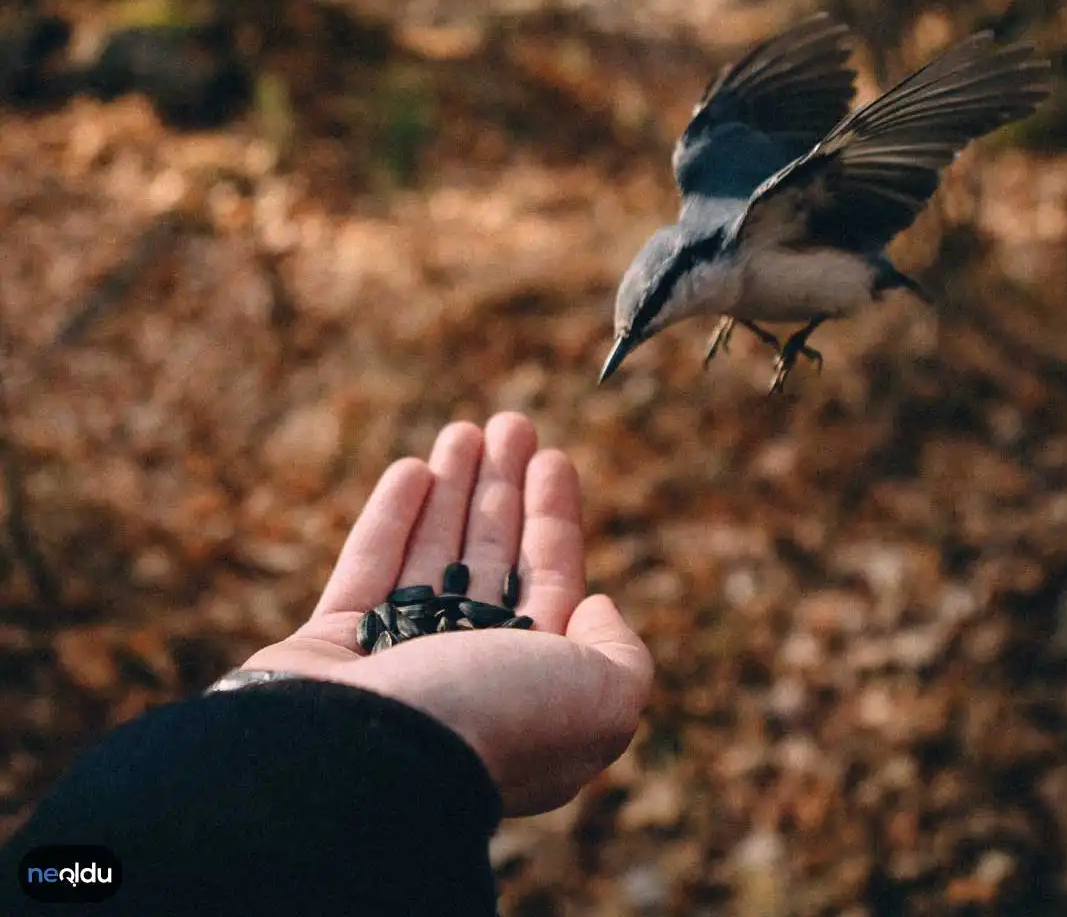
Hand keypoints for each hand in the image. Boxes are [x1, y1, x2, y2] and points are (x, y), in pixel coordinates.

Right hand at [240, 412, 652, 815]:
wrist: (360, 763)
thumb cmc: (490, 722)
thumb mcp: (600, 697)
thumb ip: (620, 653)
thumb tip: (596, 607)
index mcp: (527, 687)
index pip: (549, 582)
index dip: (553, 517)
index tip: (553, 458)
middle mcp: (462, 674)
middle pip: (489, 559)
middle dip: (503, 489)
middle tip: (511, 422)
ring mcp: (392, 662)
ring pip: (429, 556)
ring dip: (452, 488)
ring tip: (465, 428)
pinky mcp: (326, 649)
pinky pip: (366, 569)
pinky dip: (391, 518)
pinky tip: (413, 469)